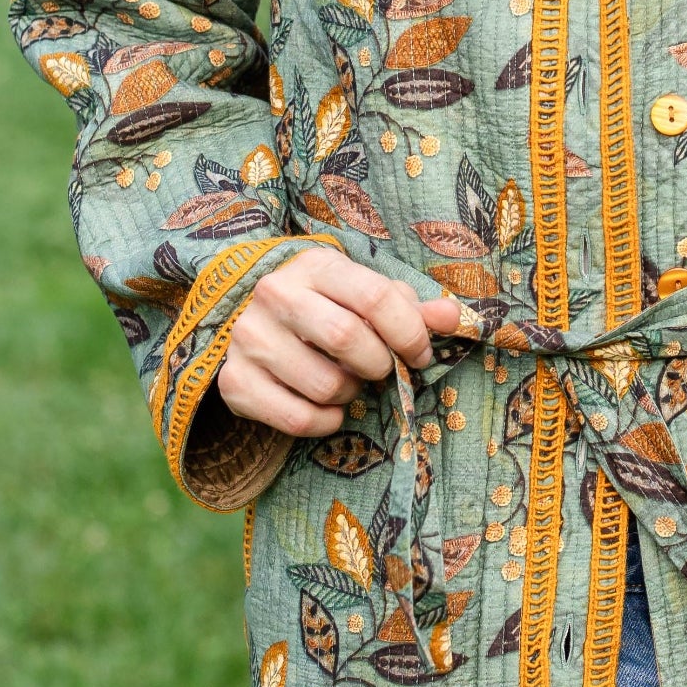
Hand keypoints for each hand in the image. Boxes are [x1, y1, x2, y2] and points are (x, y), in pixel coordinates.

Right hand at [216, 251, 461, 440]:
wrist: (254, 328)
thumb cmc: (327, 310)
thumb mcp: (366, 298)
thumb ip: (411, 308)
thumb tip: (453, 318)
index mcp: (316, 265)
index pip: (376, 297)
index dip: (410, 334)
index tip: (419, 355)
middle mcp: (275, 294)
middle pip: (348, 338)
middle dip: (379, 365)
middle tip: (382, 371)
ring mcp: (248, 337)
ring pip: (324, 384)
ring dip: (350, 394)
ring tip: (347, 382)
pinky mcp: (233, 381)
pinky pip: (296, 419)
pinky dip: (325, 422)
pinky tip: (327, 408)